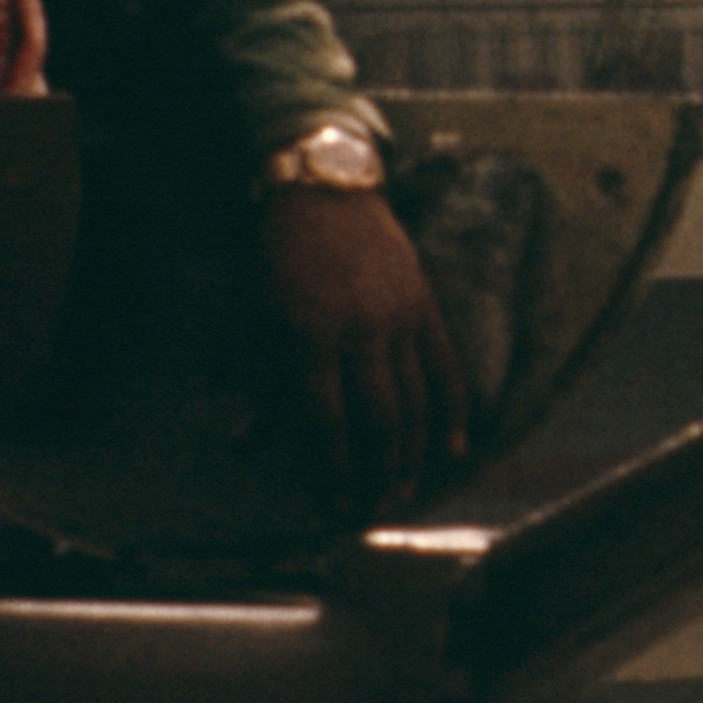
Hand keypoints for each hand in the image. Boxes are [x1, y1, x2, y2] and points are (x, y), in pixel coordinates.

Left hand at [267, 185, 459, 501]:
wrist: (323, 192)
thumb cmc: (275, 260)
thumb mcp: (252, 319)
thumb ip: (256, 383)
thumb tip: (246, 442)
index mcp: (310, 335)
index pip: (327, 420)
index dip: (332, 469)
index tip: (332, 504)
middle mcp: (362, 331)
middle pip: (382, 419)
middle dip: (380, 473)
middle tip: (376, 509)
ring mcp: (400, 318)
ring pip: (418, 400)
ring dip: (414, 454)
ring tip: (406, 492)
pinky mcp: (425, 306)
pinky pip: (447, 367)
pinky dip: (454, 410)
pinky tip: (456, 448)